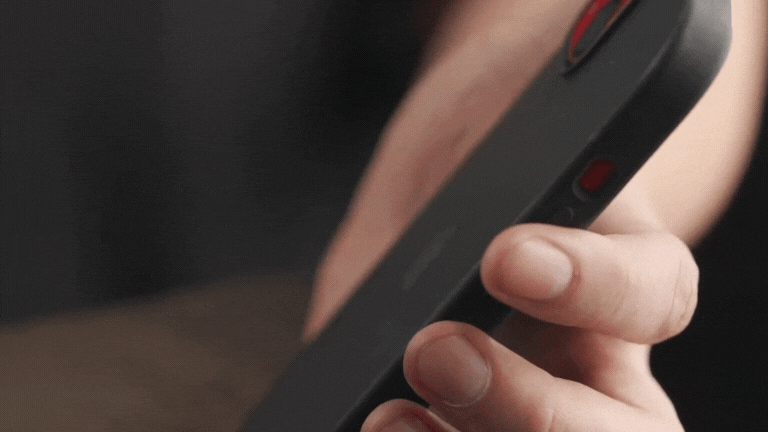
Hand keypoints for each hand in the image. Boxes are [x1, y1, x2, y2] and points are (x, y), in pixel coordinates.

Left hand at [303, 0, 767, 430]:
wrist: (452, 155)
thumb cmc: (497, 118)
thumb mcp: (529, 85)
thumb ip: (556, 78)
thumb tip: (591, 38)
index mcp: (621, 266)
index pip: (650, 296)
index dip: (592, 286)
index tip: (506, 254)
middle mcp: (586, 347)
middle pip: (608, 424)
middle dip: (526, 406)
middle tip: (433, 349)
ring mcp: (518, 384)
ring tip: (384, 417)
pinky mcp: (443, 403)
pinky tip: (359, 424)